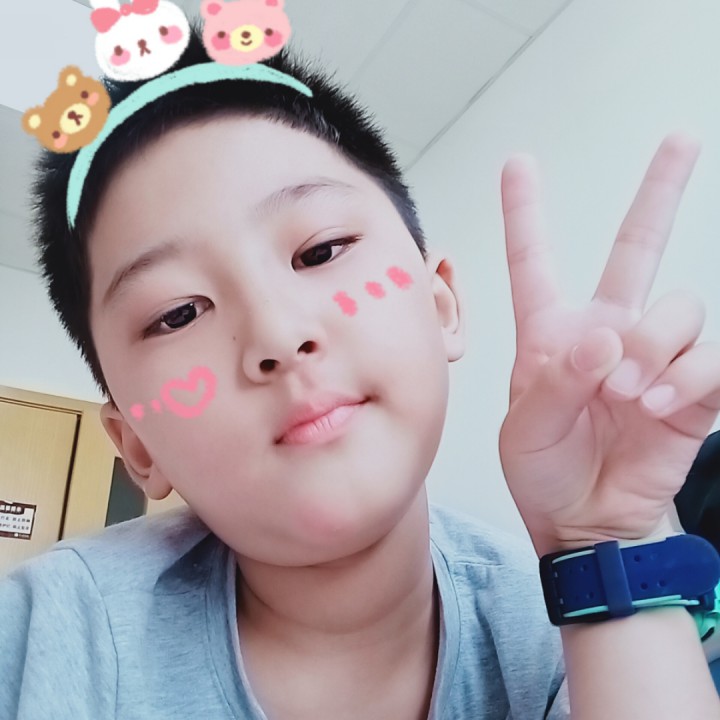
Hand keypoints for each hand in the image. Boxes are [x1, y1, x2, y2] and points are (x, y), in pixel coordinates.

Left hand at [498, 134, 719, 557]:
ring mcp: (654, 357)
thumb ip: (558, 381)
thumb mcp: (527, 429)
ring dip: (656, 344)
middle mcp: (607, 332)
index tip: (518, 164)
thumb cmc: (544, 472)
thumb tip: (605, 337)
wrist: (586, 521)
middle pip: (636, 249)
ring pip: (678, 307)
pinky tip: (662, 400)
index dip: (526, 214)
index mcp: (552, 335)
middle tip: (679, 140)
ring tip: (629, 390)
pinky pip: (712, 358)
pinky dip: (691, 375)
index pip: (536, 264)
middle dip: (659, 194)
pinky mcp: (693, 389)